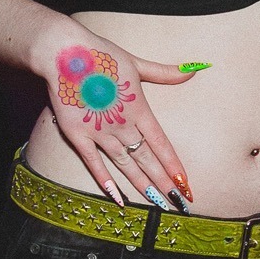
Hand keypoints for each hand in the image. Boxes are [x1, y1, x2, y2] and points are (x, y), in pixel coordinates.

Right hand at [42, 34, 201, 208]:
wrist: (64, 54)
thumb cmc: (102, 55)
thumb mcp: (137, 63)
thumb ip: (166, 73)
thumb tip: (195, 69)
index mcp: (139, 109)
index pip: (161, 144)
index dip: (174, 165)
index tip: (186, 183)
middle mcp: (122, 125)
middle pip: (147, 160)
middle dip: (164, 183)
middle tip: (179, 203)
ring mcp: (99, 132)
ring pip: (125, 165)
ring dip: (142, 185)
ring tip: (157, 204)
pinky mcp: (78, 135)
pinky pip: (94, 164)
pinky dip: (106, 182)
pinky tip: (118, 199)